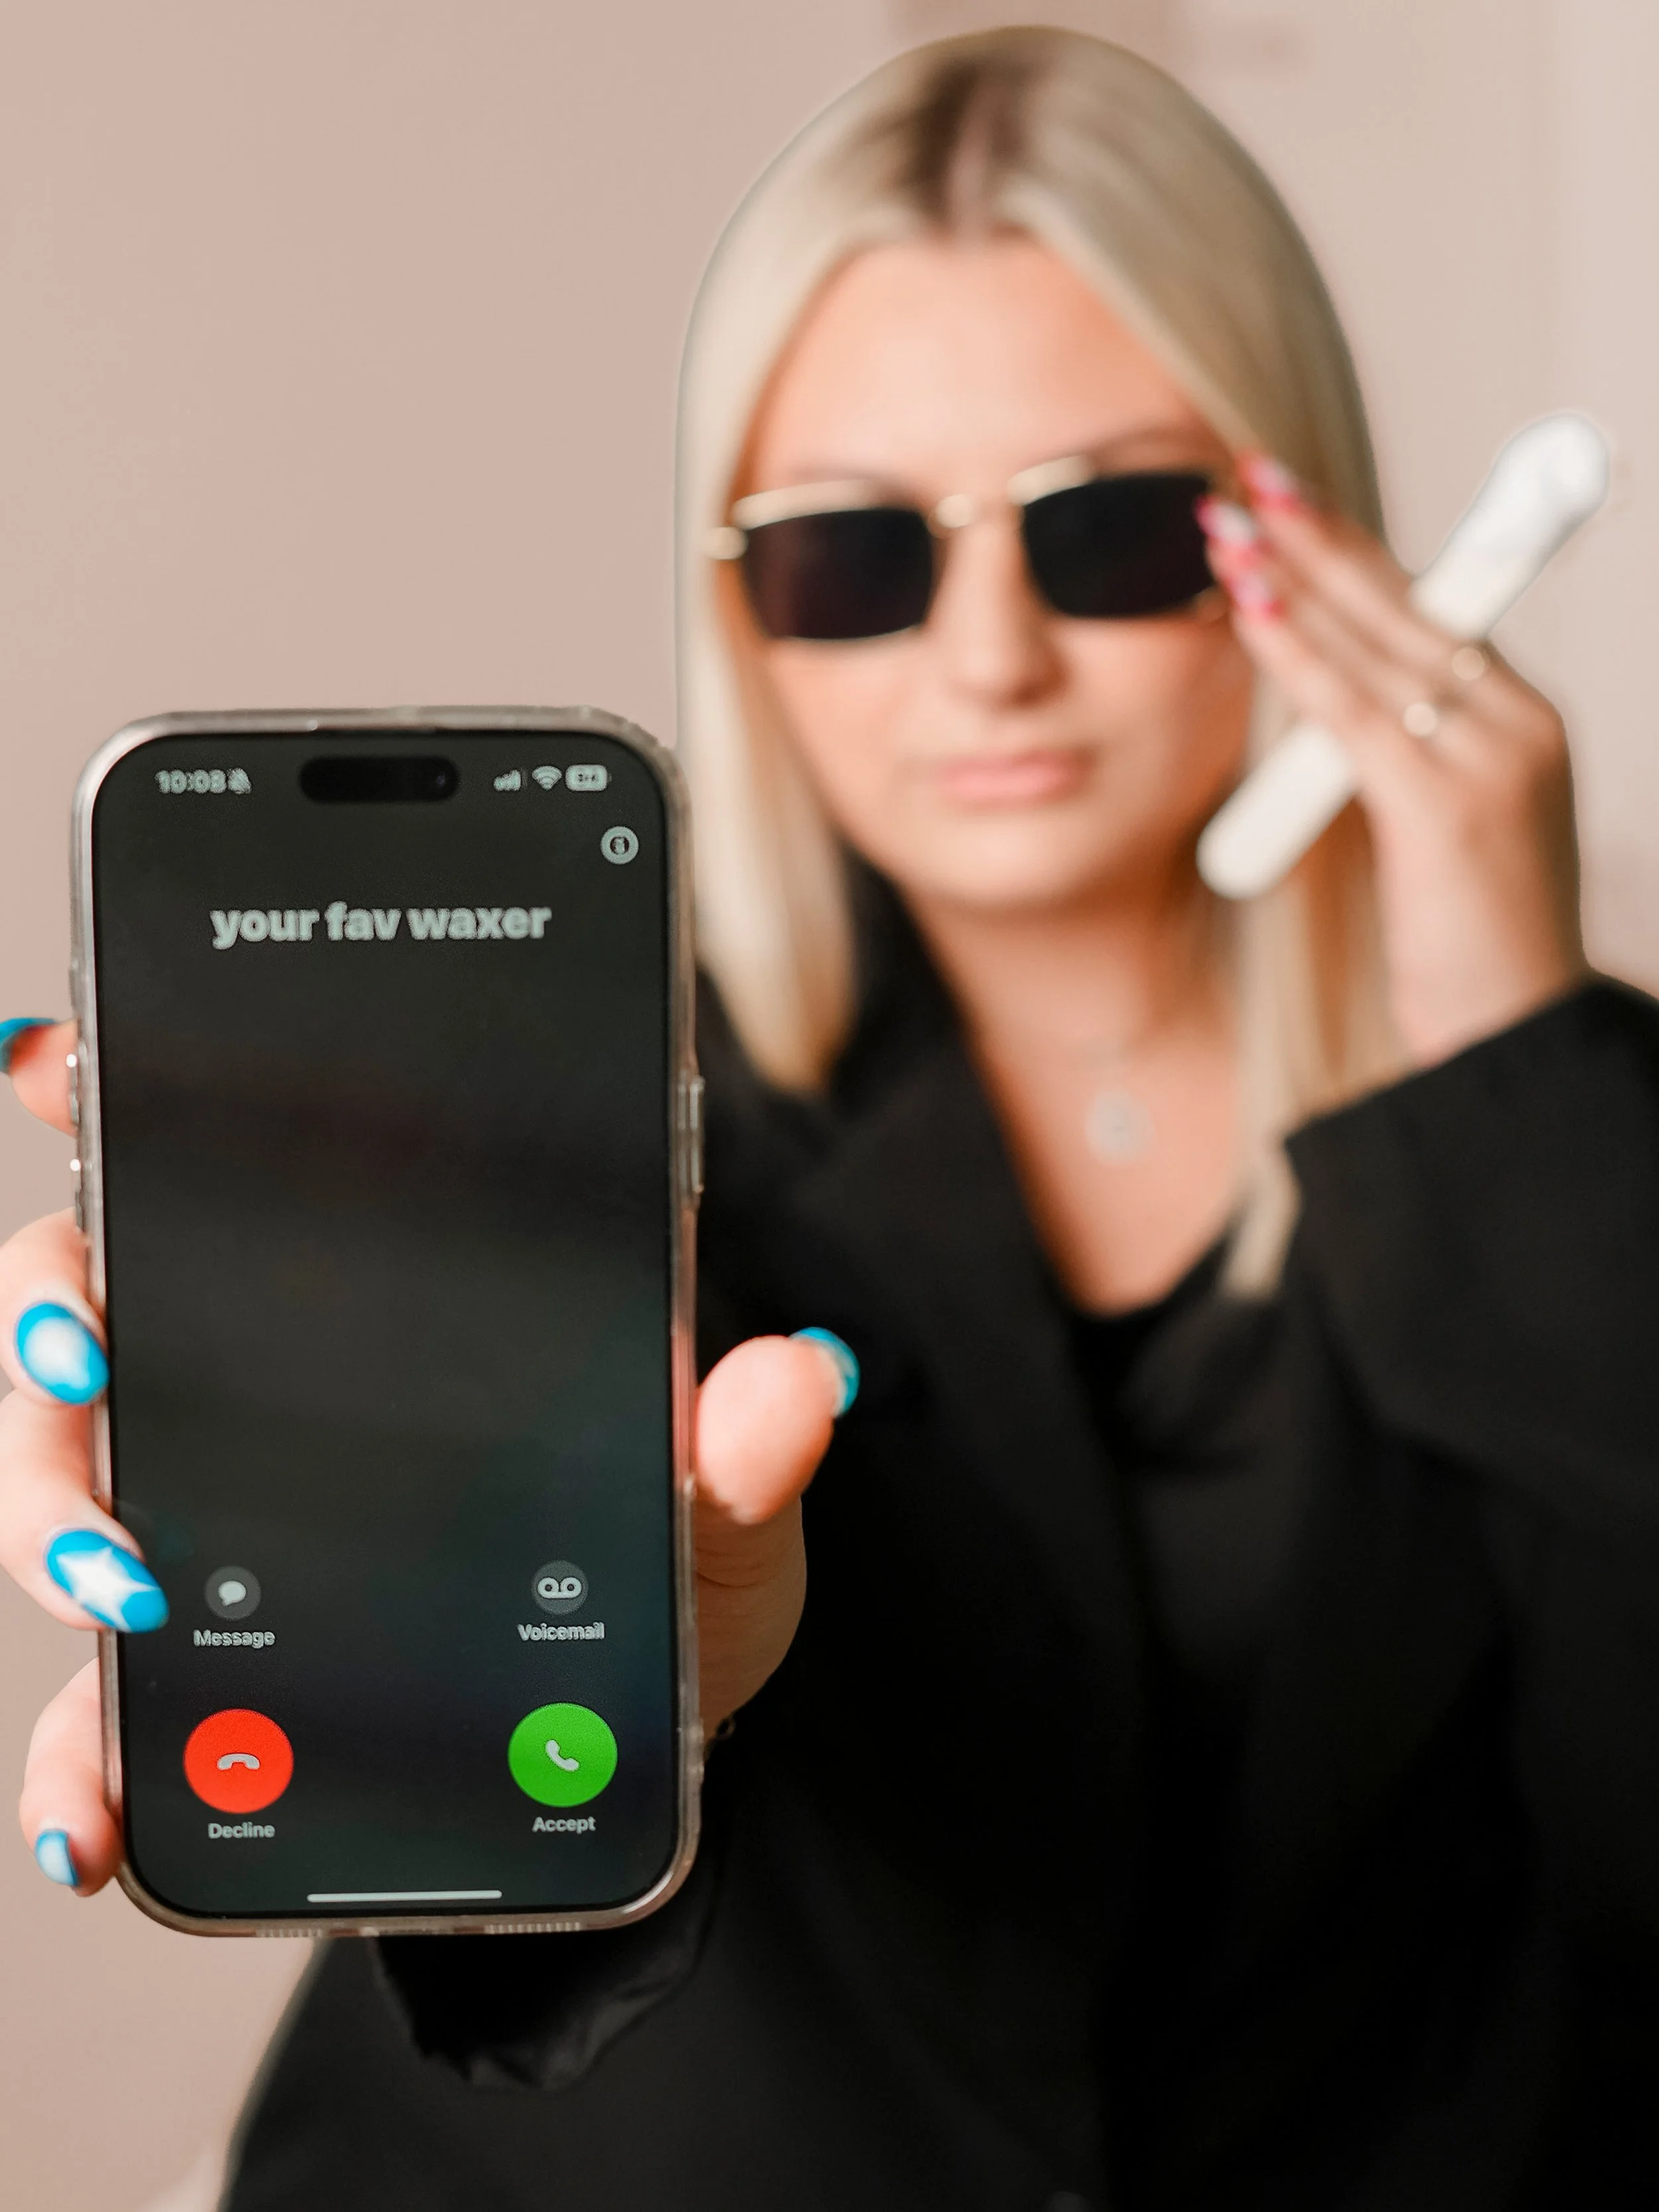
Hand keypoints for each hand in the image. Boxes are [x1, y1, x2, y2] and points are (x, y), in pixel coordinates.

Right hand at [0, 1021, 847, 1893]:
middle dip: (56, 1329)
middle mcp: (255, 1403)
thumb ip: (742, 1452)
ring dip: (53, 1526)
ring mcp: (211, 1538)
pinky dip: (72, 1771)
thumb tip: (799, 1381)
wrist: (641, 1745)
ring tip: (125, 1591)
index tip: (52, 1062)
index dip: (112, 1104)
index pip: (213, 1181)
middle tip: (90, 1360)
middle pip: (88, 1320)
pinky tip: (87, 1823)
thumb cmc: (665, 1579)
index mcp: (364, 1318)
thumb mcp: (716, 1510)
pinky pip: (96, 1726)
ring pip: (62, 1491)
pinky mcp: (202, 1689)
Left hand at [1200, 461, 1586, 1064]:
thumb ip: (1401, 757)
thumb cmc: (1469, 940)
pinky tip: (1250, 612)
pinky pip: (1355, 713)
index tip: (1292, 503)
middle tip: (1249, 477)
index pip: (1430, 611)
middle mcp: (1518, 723)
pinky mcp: (1449, 808)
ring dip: (1295, 579)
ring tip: (1226, 526)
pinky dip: (1299, 656)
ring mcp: (1492, 761)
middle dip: (1321, 537)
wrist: (1513, 1030)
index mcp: (1523, 719)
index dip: (1356, 552)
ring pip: (1378, 645)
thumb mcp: (1441, 827)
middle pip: (1407, 604)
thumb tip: (1324, 705)